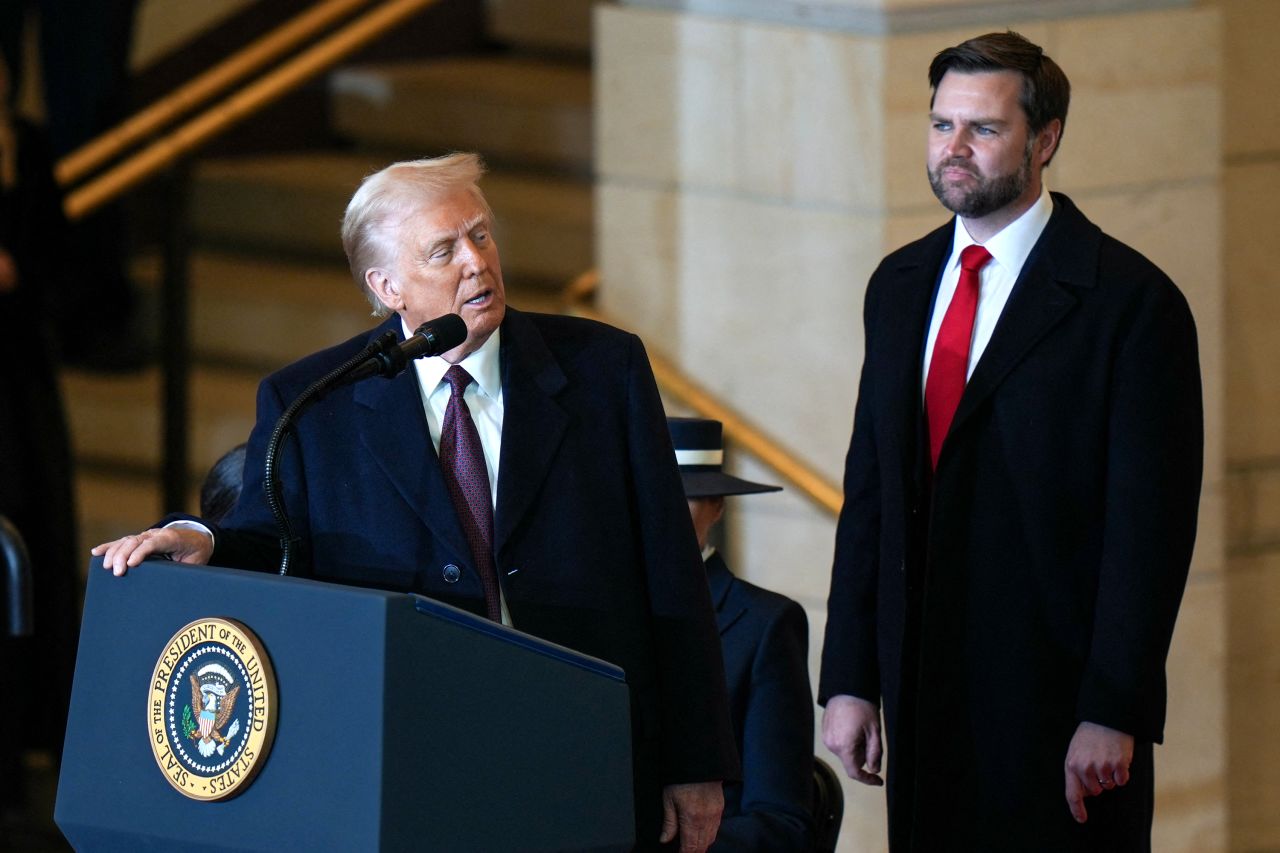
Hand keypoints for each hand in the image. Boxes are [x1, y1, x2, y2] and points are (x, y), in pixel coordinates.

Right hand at [91, 528, 213, 575]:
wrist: (198, 539)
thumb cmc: (196, 554)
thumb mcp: (196, 563)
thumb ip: (185, 572)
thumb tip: (176, 588)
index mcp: (171, 538)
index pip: (153, 543)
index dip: (141, 553)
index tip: (131, 564)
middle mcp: (156, 534)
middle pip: (135, 541)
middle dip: (123, 556)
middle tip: (117, 573)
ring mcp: (146, 536)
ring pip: (126, 541)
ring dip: (113, 553)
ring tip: (105, 568)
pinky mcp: (139, 540)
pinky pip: (121, 542)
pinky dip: (108, 547)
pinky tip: (95, 553)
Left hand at [659, 781, 722, 851]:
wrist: (699, 763)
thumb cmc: (681, 779)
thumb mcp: (669, 799)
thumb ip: (669, 822)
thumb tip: (664, 839)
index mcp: (691, 818)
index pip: (690, 847)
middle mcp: (705, 820)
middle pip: (702, 846)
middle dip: (693, 852)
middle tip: (685, 852)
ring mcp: (715, 815)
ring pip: (710, 839)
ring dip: (702, 846)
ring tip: (693, 847)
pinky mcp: (720, 809)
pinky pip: (716, 829)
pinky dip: (709, 836)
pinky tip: (702, 836)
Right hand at [822, 694, 882, 785]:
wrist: (846, 689)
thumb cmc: (861, 707)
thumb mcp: (875, 732)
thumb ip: (875, 753)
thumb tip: (874, 769)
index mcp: (844, 747)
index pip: (855, 772)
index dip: (868, 779)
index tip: (878, 780)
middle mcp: (832, 745)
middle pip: (851, 761)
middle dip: (863, 755)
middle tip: (870, 737)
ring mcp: (827, 739)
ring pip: (845, 753)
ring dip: (855, 747)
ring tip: (860, 728)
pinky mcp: (825, 732)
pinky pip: (839, 744)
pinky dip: (848, 740)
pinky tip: (852, 726)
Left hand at [1064, 721, 1133, 822]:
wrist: (1107, 718)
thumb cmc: (1090, 736)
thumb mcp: (1075, 751)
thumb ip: (1076, 772)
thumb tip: (1084, 794)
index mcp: (1071, 764)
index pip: (1072, 793)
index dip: (1077, 809)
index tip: (1082, 819)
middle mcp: (1085, 768)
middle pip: (1095, 791)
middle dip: (1098, 783)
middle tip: (1099, 764)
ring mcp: (1102, 766)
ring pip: (1109, 786)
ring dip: (1110, 776)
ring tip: (1107, 757)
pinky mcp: (1119, 765)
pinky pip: (1122, 781)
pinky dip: (1122, 773)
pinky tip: (1118, 759)